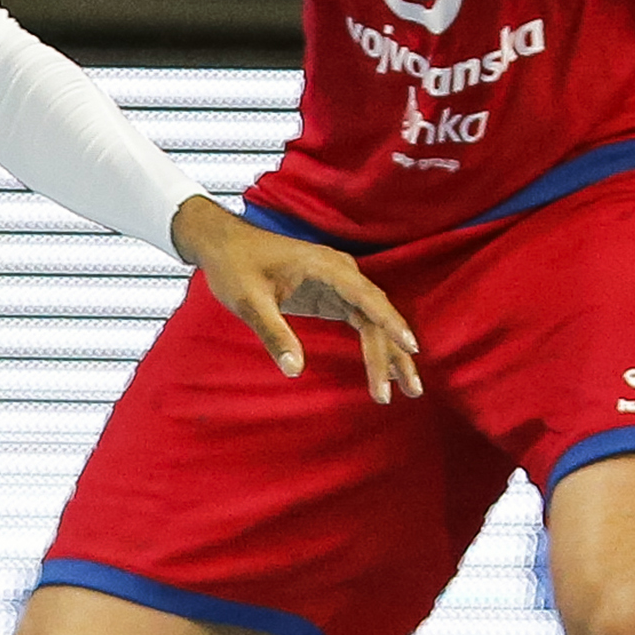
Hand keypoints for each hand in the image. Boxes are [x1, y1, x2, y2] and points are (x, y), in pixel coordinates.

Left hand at [172, 196, 422, 402]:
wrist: (224, 245)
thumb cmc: (235, 267)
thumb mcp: (249, 302)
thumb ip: (273, 333)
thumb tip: (294, 370)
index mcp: (324, 266)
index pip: (366, 296)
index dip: (390, 322)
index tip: (409, 347)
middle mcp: (340, 272)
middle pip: (376, 314)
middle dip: (394, 351)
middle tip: (410, 389)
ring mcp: (339, 284)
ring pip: (374, 321)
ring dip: (390, 352)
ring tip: (407, 387)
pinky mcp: (332, 296)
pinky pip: (362, 322)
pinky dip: (374, 346)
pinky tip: (384, 370)